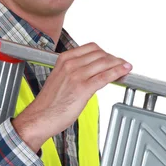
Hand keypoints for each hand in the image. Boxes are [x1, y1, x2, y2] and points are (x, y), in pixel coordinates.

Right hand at [12, 42, 131, 151]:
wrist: (39, 117)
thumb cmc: (49, 103)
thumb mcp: (60, 78)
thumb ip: (74, 71)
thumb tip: (91, 71)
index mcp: (64, 59)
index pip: (91, 47)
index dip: (105, 52)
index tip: (112, 58)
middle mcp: (70, 64)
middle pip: (100, 54)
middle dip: (114, 58)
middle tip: (122, 64)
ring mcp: (76, 75)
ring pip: (105, 63)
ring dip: (119, 64)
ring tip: (126, 68)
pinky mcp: (83, 88)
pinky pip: (105, 76)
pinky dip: (118, 72)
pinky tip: (124, 72)